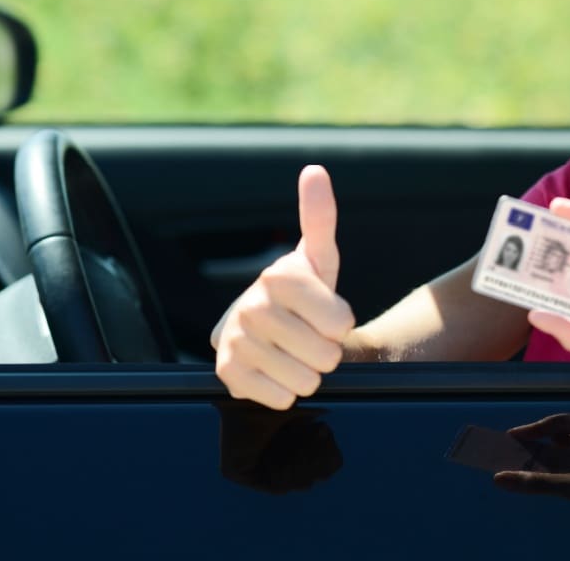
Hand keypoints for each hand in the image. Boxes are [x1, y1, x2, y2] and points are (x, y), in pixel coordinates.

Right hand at [211, 165, 354, 409]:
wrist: (274, 331)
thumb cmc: (305, 295)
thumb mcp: (319, 259)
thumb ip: (319, 217)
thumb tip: (314, 170)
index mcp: (278, 275)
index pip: (340, 321)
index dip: (343, 324)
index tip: (331, 315)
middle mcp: (251, 306)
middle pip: (325, 355)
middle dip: (327, 352)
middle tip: (312, 337)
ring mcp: (235, 342)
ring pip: (305, 381)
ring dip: (309, 375)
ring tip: (296, 354)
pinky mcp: (226, 375)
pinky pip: (279, 398)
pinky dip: (286, 392)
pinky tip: (277, 371)